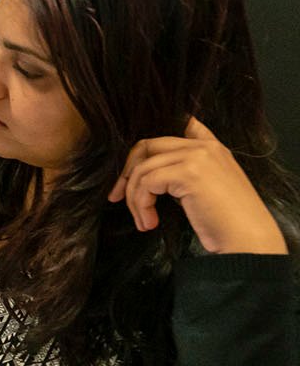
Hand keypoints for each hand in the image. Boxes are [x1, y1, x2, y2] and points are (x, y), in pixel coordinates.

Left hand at [109, 116, 287, 254]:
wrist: (248, 240)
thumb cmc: (226, 223)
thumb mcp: (205, 188)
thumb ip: (184, 173)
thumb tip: (147, 177)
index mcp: (211, 147)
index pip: (176, 125)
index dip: (148, 144)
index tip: (132, 170)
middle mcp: (204, 146)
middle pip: (147, 146)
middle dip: (127, 173)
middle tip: (118, 197)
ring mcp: (197, 157)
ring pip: (143, 168)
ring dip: (134, 198)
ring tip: (143, 220)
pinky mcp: (189, 173)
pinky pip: (147, 184)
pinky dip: (141, 204)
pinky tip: (150, 222)